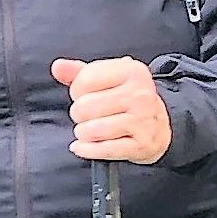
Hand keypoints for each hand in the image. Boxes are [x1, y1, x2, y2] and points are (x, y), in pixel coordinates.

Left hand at [53, 55, 173, 166]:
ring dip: (83, 133)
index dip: (77, 91)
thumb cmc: (126, 100)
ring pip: (91, 130)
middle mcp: (140, 94)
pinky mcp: (140, 145)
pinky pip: (102, 149)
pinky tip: (83, 146)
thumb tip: (59, 67)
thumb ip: (78, 72)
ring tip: (90, 130)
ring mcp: (142, 120)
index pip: (85, 81)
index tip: (87, 96)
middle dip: (79, 114)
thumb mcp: (106, 79)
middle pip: (84, 108)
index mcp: (131, 71)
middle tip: (90, 116)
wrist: (158, 127)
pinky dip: (87, 150)